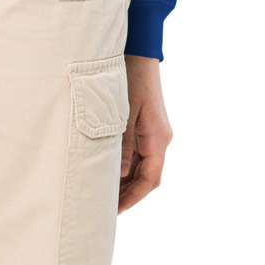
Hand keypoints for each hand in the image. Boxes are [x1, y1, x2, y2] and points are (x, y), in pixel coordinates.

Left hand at [119, 54, 171, 210]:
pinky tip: (109, 172)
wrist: (140, 54)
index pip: (150, 179)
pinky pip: (140, 155)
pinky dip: (126, 167)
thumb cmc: (130, 79)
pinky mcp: (147, 128)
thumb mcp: (123, 114)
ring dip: (126, 182)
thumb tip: (122, 174)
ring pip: (143, 167)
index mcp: (158, 138)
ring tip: (104, 194)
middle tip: (105, 208)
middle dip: (128, 194)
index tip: (116, 210)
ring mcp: (154, 134)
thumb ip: (123, 145)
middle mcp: (160, 139)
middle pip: (148, 176)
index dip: (133, 197)